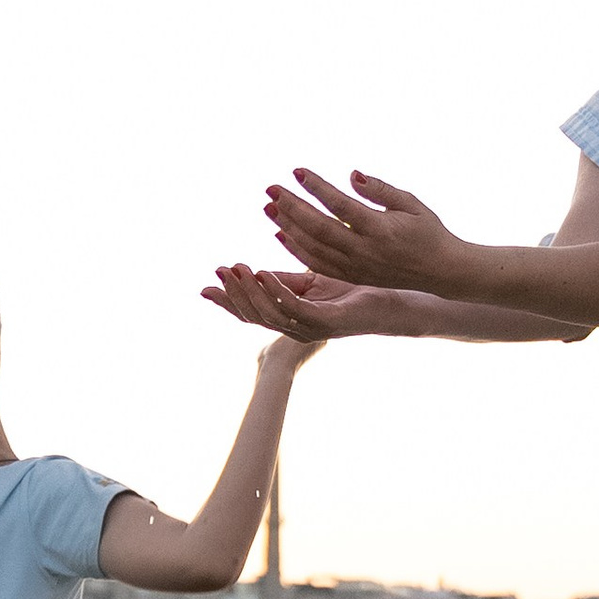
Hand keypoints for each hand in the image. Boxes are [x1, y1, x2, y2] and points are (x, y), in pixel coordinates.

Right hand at [202, 262, 350, 346]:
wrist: (392, 301)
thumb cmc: (354, 291)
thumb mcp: (312, 281)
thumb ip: (286, 280)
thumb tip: (256, 270)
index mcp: (291, 319)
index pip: (253, 313)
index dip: (229, 302)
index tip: (206, 287)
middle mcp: (297, 328)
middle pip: (256, 316)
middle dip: (235, 294)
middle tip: (222, 271)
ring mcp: (312, 327)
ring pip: (271, 314)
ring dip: (251, 291)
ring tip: (239, 269)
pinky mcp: (328, 320)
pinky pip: (295, 307)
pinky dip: (277, 291)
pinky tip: (264, 273)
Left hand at [265, 167, 462, 293]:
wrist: (440, 271)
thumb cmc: (427, 231)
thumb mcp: (410, 204)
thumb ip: (380, 190)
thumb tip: (351, 175)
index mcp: (379, 229)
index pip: (340, 206)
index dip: (316, 188)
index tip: (297, 171)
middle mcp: (364, 250)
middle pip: (319, 227)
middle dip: (292, 207)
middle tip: (270, 188)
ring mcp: (355, 267)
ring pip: (313, 247)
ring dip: (288, 226)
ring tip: (269, 206)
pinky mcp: (351, 277)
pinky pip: (317, 264)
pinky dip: (296, 249)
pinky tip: (281, 232)